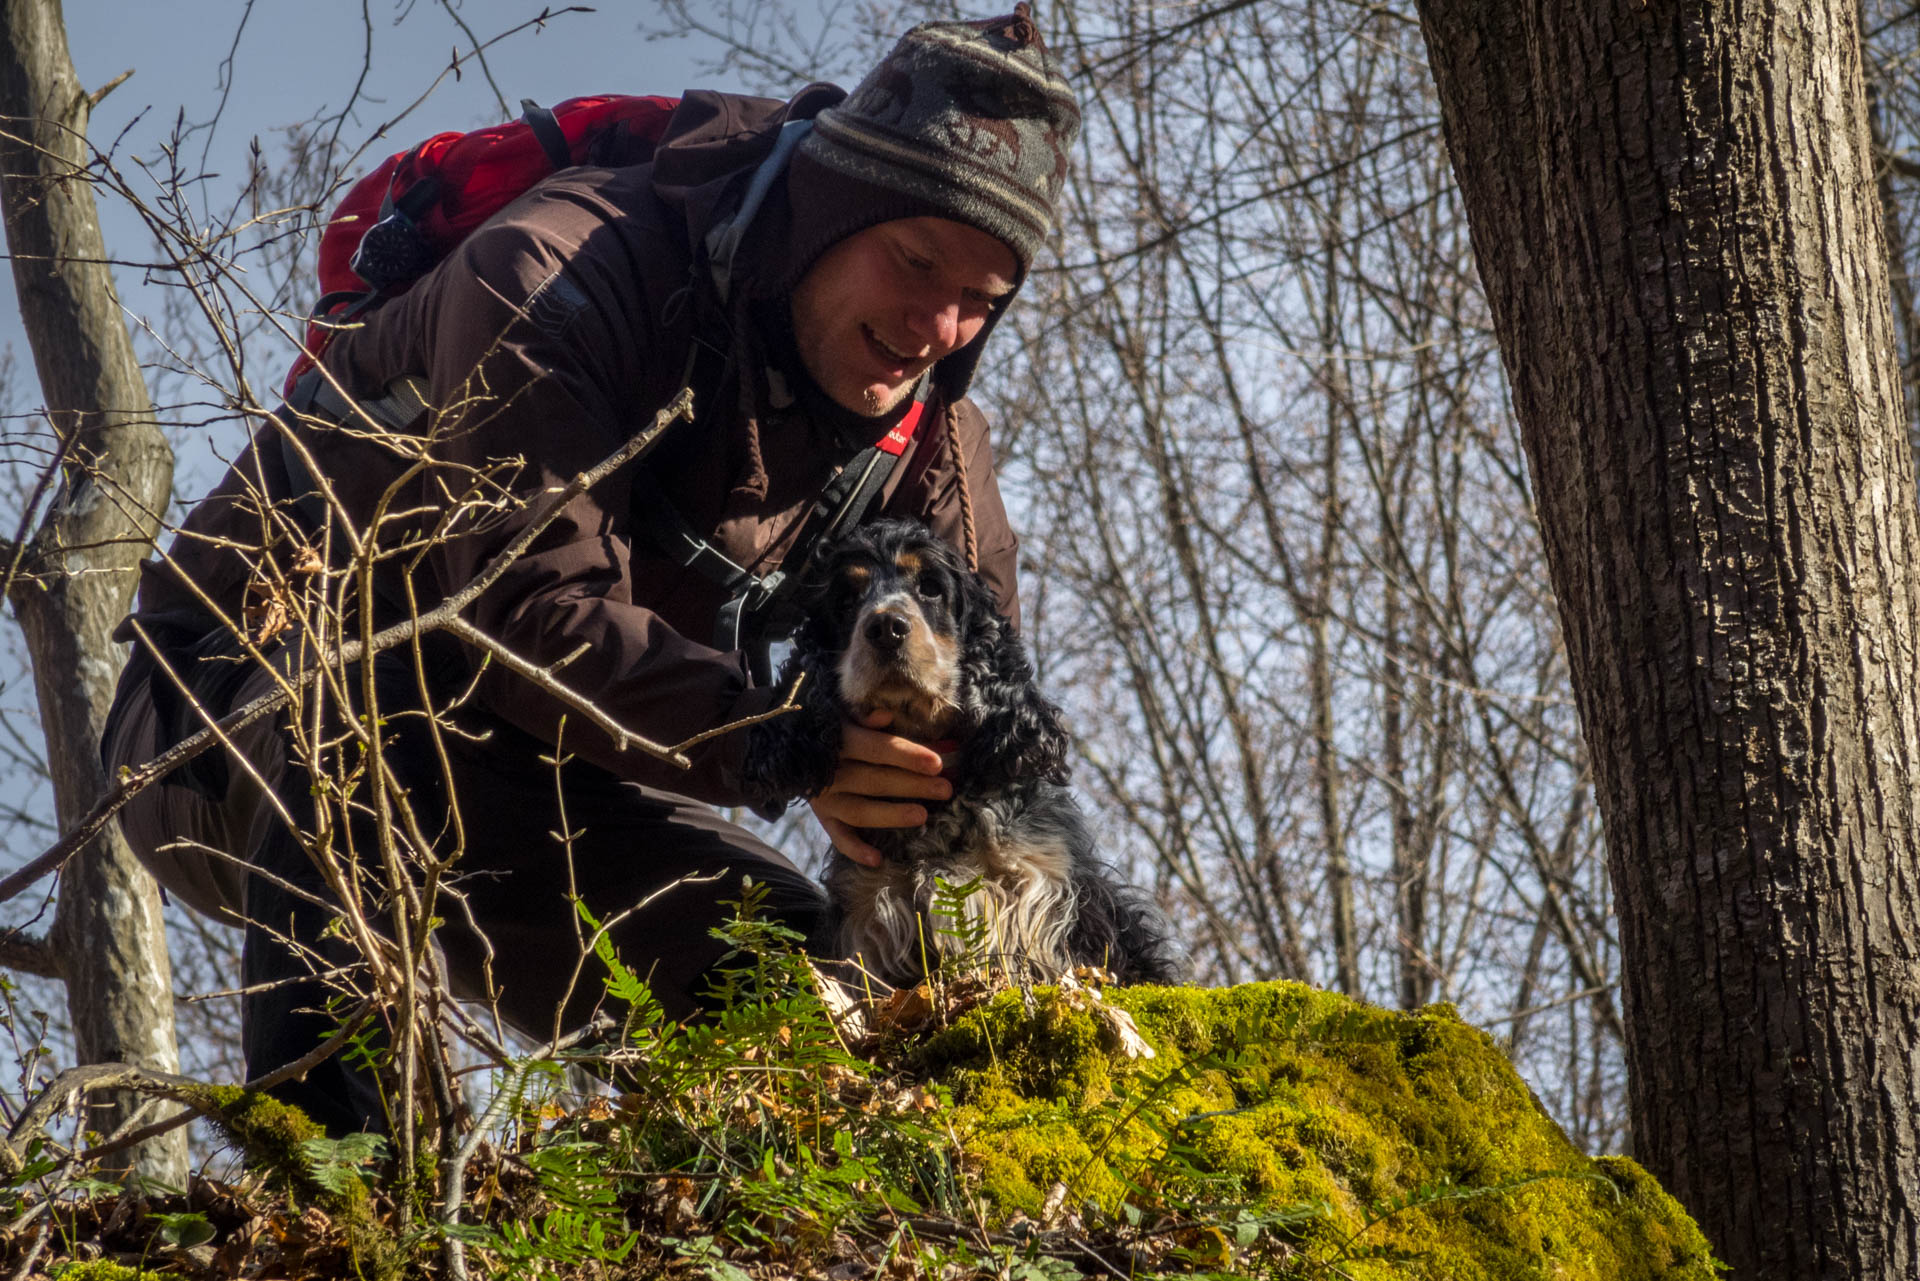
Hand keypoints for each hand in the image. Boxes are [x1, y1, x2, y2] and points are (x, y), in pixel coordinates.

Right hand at [808, 708, 950, 867]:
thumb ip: (865, 717)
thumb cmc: (832, 727)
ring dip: (891, 815)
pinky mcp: (823, 817)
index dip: (907, 756)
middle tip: (945, 790)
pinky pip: (838, 837)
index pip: (877, 749)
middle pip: (874, 781)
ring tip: (922, 816)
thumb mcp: (844, 714)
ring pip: (859, 811)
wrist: (789, 745)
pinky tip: (878, 860)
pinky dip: (856, 850)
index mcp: (837, 741)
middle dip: (912, 785)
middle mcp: (828, 773)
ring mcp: (824, 799)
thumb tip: (886, 715)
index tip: (937, 763)